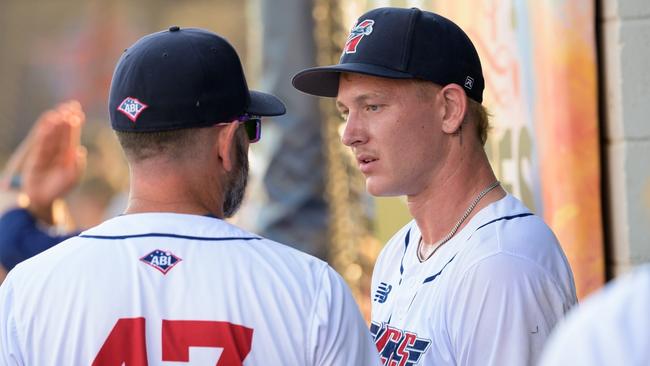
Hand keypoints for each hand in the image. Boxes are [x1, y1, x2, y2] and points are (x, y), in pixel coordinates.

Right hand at [21, 101, 86, 223]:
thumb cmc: (60, 187)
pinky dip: (43, 134)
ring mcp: (46, 152)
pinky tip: (47, 124)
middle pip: (61, 131)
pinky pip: (40, 143)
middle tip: (70, 107)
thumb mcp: (73, 177)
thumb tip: (81, 151)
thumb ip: (78, 165)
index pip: (71, 135)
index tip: (78, 112)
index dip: (75, 124)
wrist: (43, 198)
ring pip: (51, 135)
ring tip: (58, 114)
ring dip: (54, 124)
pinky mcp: (35, 156)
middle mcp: (57, 150)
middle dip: (65, 119)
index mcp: (68, 152)